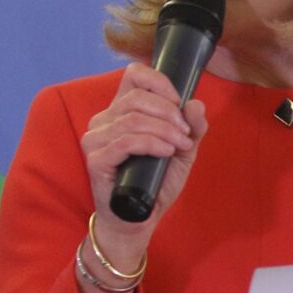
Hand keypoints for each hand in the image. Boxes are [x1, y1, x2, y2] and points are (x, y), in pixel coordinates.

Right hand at [81, 62, 208, 240]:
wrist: (140, 217)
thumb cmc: (158, 181)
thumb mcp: (183, 150)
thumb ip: (192, 127)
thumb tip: (196, 104)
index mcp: (123, 110)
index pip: (134, 75)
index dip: (160, 83)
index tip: (179, 103)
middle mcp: (105, 119)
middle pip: (137, 97)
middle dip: (169, 113)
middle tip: (185, 133)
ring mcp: (96, 139)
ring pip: (132, 119)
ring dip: (164, 131)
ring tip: (179, 146)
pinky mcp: (96, 159)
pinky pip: (125, 141)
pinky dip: (152, 143)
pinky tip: (166, 153)